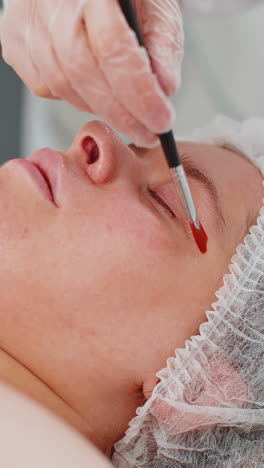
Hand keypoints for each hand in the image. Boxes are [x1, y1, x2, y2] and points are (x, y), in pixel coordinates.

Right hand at [0, 0, 183, 146]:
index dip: (139, 94)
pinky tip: (93, 93)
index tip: (160, 121)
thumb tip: (165, 90)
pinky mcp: (15, 37)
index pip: (113, 49)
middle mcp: (52, 1)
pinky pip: (42, 85)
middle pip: (82, 72)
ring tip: (125, 113)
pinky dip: (72, 98)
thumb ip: (163, 45)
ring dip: (98, 108)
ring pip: (61, 84)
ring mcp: (27, 19)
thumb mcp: (156, 7)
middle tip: (147, 132)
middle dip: (120, 113)